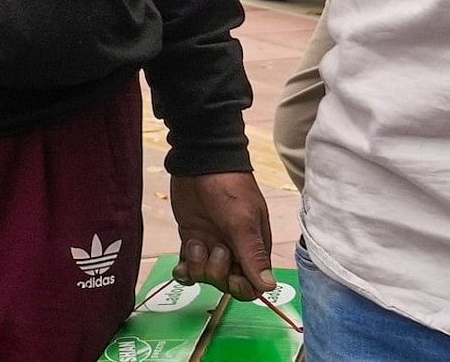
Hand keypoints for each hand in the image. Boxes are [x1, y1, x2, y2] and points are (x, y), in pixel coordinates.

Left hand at [171, 171, 272, 298]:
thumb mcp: (243, 222)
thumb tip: (268, 287)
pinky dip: (183, 271)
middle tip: (215, 247)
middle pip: (226, 284)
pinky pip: (188, 267)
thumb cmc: (228, 188)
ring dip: (198, 266)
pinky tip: (181, 265)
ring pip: (205, 277)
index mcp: (254, 249)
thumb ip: (252, 255)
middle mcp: (234, 252)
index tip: (232, 276)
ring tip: (197, 242)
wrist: (200, 162)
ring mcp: (211, 246)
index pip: (252, 285)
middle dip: (217, 273)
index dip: (241, 288)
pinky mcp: (192, 240)